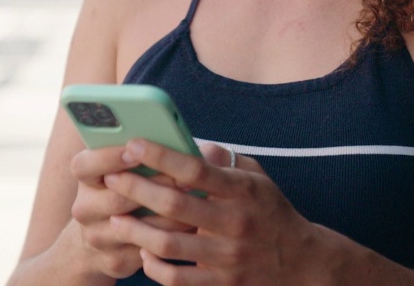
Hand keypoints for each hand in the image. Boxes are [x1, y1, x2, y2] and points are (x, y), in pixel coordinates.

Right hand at [68, 145, 194, 278]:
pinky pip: (146, 248)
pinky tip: (191, 224)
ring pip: (135, 227)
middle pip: (116, 198)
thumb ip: (151, 151)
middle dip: (154, 186)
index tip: (135, 149)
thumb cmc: (126, 189)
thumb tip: (196, 145)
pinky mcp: (114, 260)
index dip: (108, 157)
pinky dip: (170, 235)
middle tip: (185, 177)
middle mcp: (84, 208)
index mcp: (85, 178)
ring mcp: (96, 237)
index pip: (85, 165)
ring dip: (168, 214)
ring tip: (195, 200)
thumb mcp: (127, 168)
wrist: (103, 239)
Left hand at [104, 140, 326, 284]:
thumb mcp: (257, 178)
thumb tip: (188, 142)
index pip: (195, 169)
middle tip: (111, 179)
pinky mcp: (221, 284)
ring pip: (167, 244)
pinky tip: (143, 252)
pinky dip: (153, 267)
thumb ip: (223, 160)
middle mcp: (234, 223)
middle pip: (174, 204)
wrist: (301, 263)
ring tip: (114, 217)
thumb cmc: (271, 212)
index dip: (161, 156)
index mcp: (243, 191)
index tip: (133, 144)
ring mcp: (227, 257)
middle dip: (136, 189)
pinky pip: (176, 279)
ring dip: (134, 230)